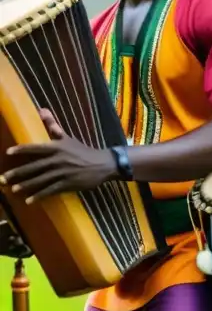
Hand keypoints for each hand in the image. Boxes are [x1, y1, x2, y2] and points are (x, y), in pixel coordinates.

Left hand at [0, 109, 117, 203]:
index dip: (23, 149)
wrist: (102, 164)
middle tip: (3, 178)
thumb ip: (53, 126)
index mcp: (58, 147)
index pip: (37, 148)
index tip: (9, 152)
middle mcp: (59, 159)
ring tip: (13, 189)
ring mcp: (63, 172)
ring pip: (41, 179)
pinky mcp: (68, 183)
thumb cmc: (83, 150)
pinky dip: (40, 195)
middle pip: (35, 166)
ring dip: (27, 185)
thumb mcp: (68, 137)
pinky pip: (51, 190)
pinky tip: (29, 200)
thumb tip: (42, 110)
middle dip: (19, 173)